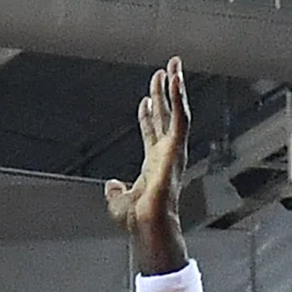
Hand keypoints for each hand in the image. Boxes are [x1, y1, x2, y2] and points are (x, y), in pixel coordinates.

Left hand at [105, 57, 190, 272]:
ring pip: (177, 110)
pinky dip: (179, 97)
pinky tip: (176, 79)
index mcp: (153, 164)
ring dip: (175, 88)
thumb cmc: (137, 220)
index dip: (148, 115)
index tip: (145, 99)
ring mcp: (173, 149)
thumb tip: (110, 184)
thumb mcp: (118, 201)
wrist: (146, 225)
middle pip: (166, 116)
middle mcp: (166, 153)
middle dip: (164, 94)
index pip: (152, 133)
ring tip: (172, 66)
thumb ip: (115, 191)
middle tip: (163, 71)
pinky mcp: (177, 148)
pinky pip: (181, 116)